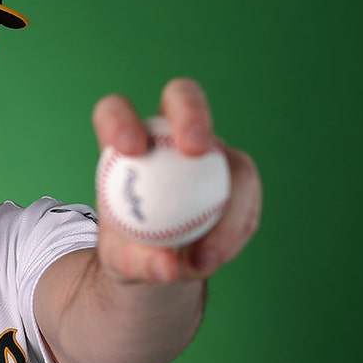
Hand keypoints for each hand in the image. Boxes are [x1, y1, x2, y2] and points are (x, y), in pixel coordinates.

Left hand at [92, 78, 261, 282]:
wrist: (163, 263)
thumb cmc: (131, 253)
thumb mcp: (122, 264)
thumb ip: (138, 262)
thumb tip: (168, 265)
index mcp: (126, 143)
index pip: (115, 112)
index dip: (121, 119)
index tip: (130, 149)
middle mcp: (169, 136)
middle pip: (181, 98)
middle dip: (192, 113)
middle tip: (196, 149)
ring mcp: (209, 152)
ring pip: (230, 158)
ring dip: (225, 208)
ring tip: (202, 259)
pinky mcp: (237, 176)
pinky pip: (247, 196)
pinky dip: (234, 231)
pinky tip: (215, 258)